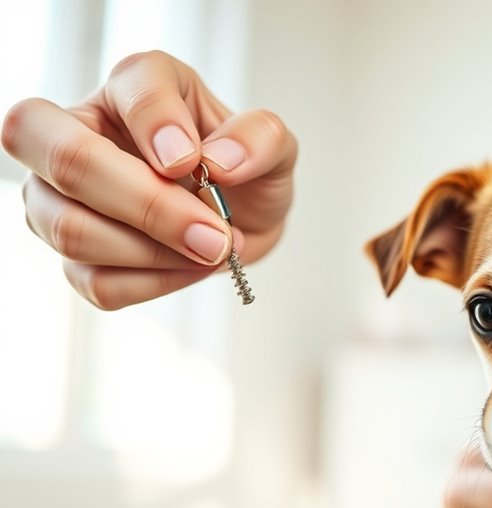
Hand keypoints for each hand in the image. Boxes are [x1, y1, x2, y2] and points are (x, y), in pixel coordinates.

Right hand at [1, 50, 296, 308]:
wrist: (243, 219)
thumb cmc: (245, 170)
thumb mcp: (273, 144)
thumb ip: (260, 137)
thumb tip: (220, 161)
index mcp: (135, 85)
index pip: (130, 85)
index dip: (160, 125)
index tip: (201, 163)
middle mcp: (82, 130)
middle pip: (67, 160)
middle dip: (147, 206)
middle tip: (213, 234)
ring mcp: (61, 193)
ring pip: (72, 230)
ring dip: (156, 252)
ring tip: (214, 249)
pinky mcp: (70, 251)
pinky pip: (95, 280)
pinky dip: (154, 282)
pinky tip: (190, 266)